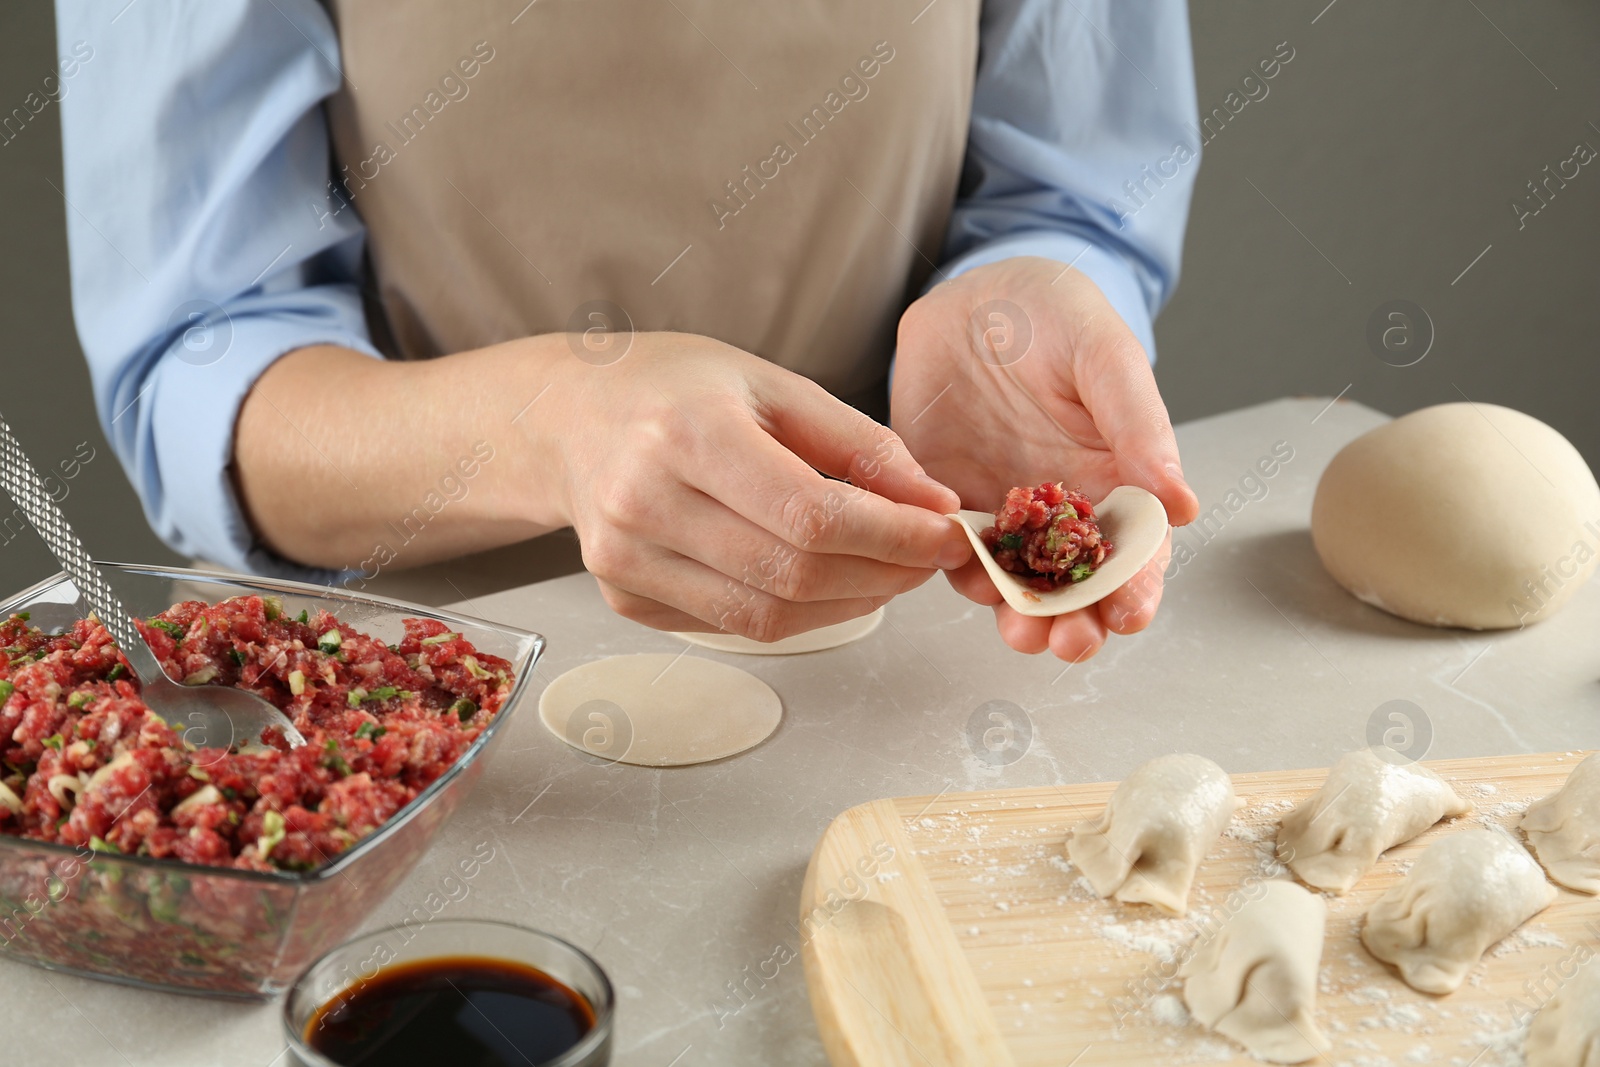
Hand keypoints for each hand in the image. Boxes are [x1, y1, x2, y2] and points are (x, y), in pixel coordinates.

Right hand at [539, 332, 971, 640]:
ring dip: (849, 604)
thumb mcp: (773, 386)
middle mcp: (643, 503)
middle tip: (926, 557)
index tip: (944, 535)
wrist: (569, 416)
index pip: (812, 516)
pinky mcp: (623, 597)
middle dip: (883, 574)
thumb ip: (859, 445)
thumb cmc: (676, 389)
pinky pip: (733, 627)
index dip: (893, 537)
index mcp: (684, 433)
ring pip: (768, 618)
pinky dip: (797, 614)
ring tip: (886, 572)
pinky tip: (823, 581)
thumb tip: (933, 506)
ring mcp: (625, 560)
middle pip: (794, 574)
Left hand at [891, 257, 1198, 661]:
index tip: (1131, 614)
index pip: (1135, 553)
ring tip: (1024, 633)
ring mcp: (1004, 509)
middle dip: (1077, 622)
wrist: (974, 293)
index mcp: (1116, 479)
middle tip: (1072, 643)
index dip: (1136, 589)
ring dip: (1022, 613)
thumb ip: (1139, 424)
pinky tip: (969, 578)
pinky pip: (954, 548)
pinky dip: (961, 569)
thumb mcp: (1105, 354)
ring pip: (1016, 582)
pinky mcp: (949, 499)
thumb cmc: (1056, 316)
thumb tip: (1182, 503)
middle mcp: (1062, 508)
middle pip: (1076, 586)